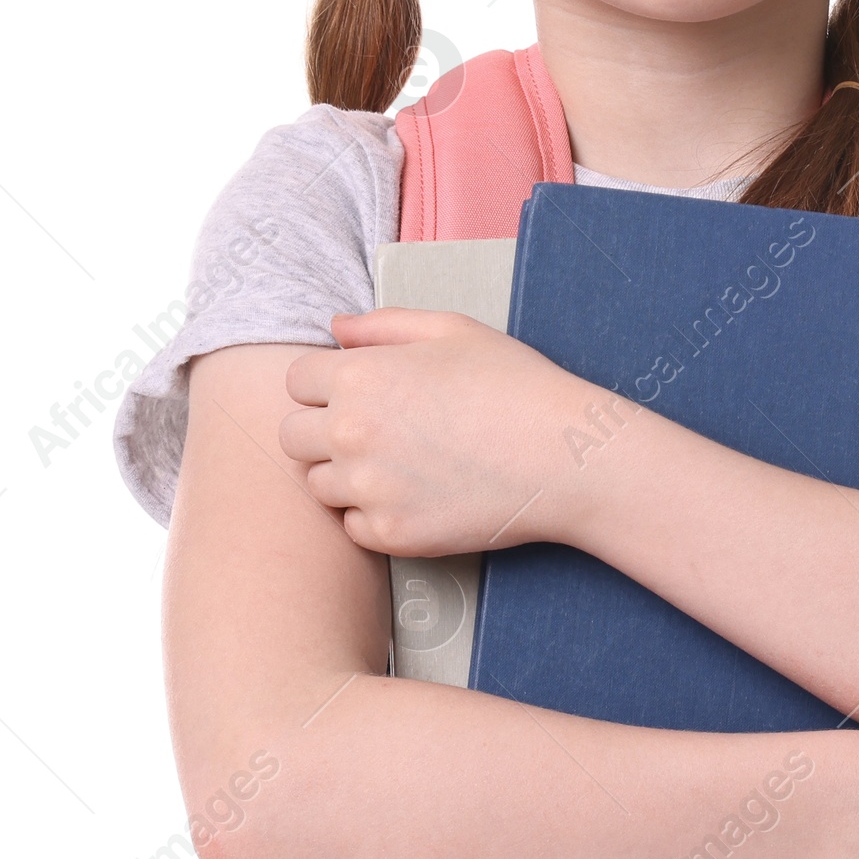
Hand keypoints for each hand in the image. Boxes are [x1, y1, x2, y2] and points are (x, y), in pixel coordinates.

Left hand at [279, 308, 594, 556]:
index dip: (326, 384)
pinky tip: (416, 495)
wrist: (565, 457)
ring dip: (346, 475)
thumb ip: (384, 325)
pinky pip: (353, 527)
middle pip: (292, 437)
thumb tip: (335, 329)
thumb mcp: (453, 331)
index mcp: (360, 376)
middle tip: (374, 432)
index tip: (360, 393)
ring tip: (399, 465)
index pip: (296, 381)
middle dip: (322, 431)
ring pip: (318, 485)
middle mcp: (351, 433)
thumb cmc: (516, 384)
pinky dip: (375, 515)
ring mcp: (369, 488)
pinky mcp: (392, 533)